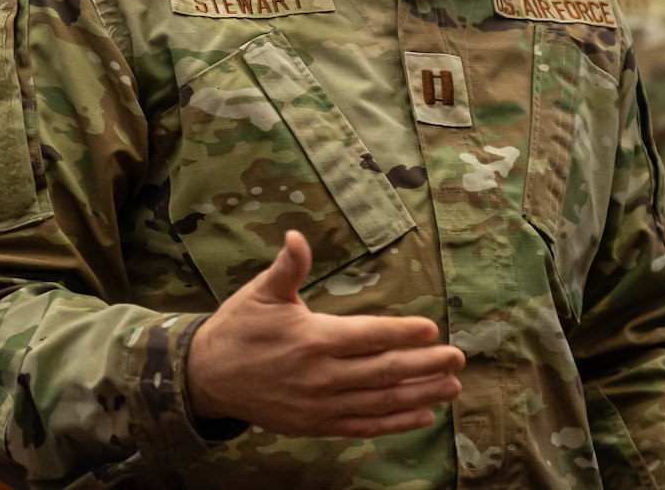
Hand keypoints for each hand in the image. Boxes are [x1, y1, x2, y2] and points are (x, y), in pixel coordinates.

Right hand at [186, 230, 464, 437]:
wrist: (207, 378)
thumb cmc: (239, 328)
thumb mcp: (262, 292)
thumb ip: (288, 266)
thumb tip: (297, 237)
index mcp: (312, 339)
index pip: (369, 336)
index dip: (402, 333)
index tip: (432, 329)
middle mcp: (321, 376)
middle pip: (383, 371)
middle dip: (425, 365)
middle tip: (457, 358)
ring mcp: (320, 405)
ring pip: (380, 402)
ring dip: (419, 395)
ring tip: (451, 387)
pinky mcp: (316, 424)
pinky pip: (364, 426)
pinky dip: (395, 423)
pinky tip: (423, 415)